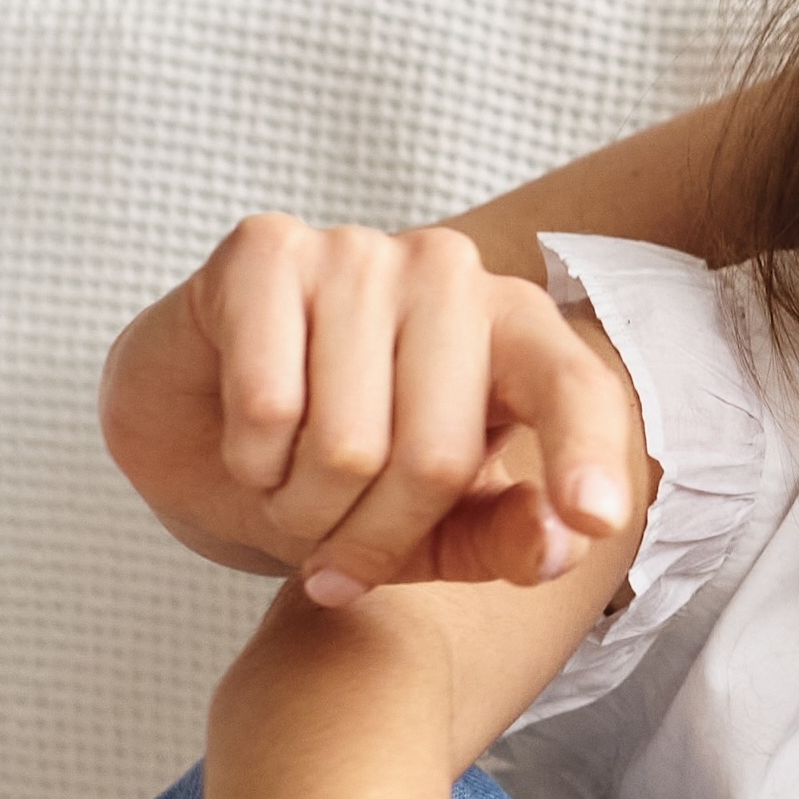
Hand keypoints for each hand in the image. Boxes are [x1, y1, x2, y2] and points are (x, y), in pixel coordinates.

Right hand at [105, 217, 633, 600]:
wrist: (201, 432)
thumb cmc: (336, 476)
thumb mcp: (435, 530)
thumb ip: (505, 537)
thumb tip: (558, 547)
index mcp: (517, 329)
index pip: (573, 388)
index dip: (586, 453)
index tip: (597, 519)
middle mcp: (451, 273)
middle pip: (437, 457)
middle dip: (373, 537)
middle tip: (335, 542)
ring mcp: (360, 252)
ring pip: (347, 445)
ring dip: (303, 506)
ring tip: (289, 485)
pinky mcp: (266, 250)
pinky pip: (268, 407)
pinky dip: (250, 459)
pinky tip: (248, 440)